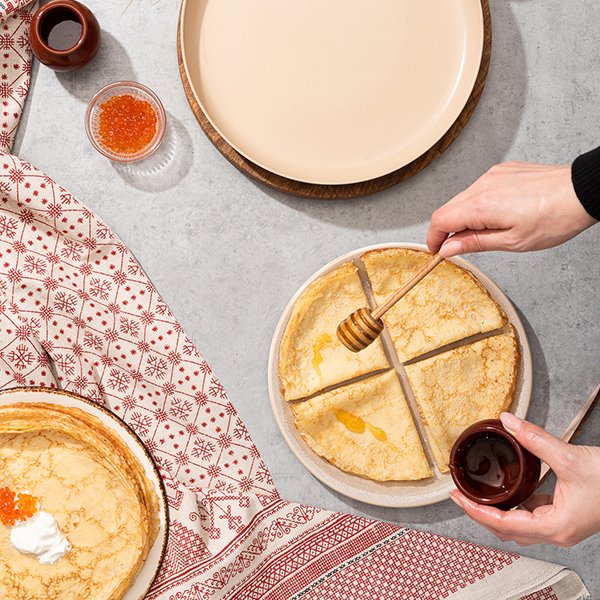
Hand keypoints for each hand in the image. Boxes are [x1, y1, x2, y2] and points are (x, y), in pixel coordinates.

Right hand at [427, 162, 596, 257]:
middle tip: (462, 246)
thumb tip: (449, 248)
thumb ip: (474, 243)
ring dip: (466, 216)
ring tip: (489, 230)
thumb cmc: (554, 218)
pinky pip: (480, 188)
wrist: (582, 192)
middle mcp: (482, 185)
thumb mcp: (512, 242)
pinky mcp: (503, 170)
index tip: (437, 250)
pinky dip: (480, 203)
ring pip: (464, 198)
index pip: (440, 220)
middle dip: (449, 229)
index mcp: (481, 205)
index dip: (434, 238)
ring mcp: (493, 175)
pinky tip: (500, 213)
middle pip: (448, 208)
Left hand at [450, 412, 599, 546]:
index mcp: (554, 526)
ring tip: (476, 492)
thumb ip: (535, 439)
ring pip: (518, 526)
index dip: (476, 511)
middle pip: (506, 530)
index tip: (457, 497)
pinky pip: (531, 517)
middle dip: (479, 512)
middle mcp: (556, 532)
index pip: (503, 524)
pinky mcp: (565, 517)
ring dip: (496, 511)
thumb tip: (509, 421)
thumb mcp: (570, 457)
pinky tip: (507, 490)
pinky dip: (514, 506)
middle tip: (459, 494)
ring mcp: (561, 527)